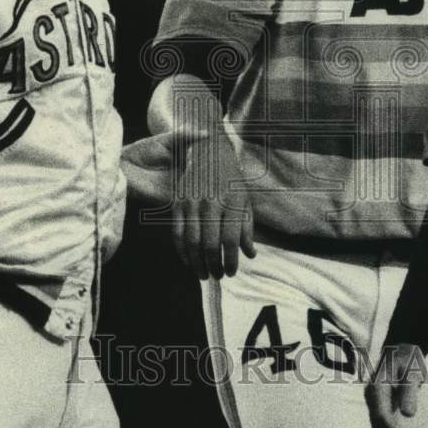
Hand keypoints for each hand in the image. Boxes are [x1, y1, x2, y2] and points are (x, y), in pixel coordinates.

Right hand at [172, 133, 255, 278]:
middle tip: (216, 276)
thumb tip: (250, 254)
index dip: (230, 261)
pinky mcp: (178, 203)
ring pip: (191, 242)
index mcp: (231, 203)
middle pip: (209, 244)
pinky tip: (188, 260)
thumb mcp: (244, 200)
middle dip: (213, 266)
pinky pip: (177, 232)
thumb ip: (246, 228)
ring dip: (196, 263)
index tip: (230, 272)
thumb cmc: (230, 179)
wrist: (207, 151)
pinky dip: (181, 250)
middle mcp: (211, 204)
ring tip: (203, 274)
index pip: (230, 241)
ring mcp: (192, 203)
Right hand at [365, 342, 425, 427]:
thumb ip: (409, 392)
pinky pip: (382, 422)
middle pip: (378, 423)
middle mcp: (372, 395)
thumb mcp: (412, 373)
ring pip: (379, 425)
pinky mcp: (379, 403)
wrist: (402, 350)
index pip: (382, 416)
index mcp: (377, 387)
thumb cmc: (408, 360)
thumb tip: (408, 415)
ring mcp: (374, 400)